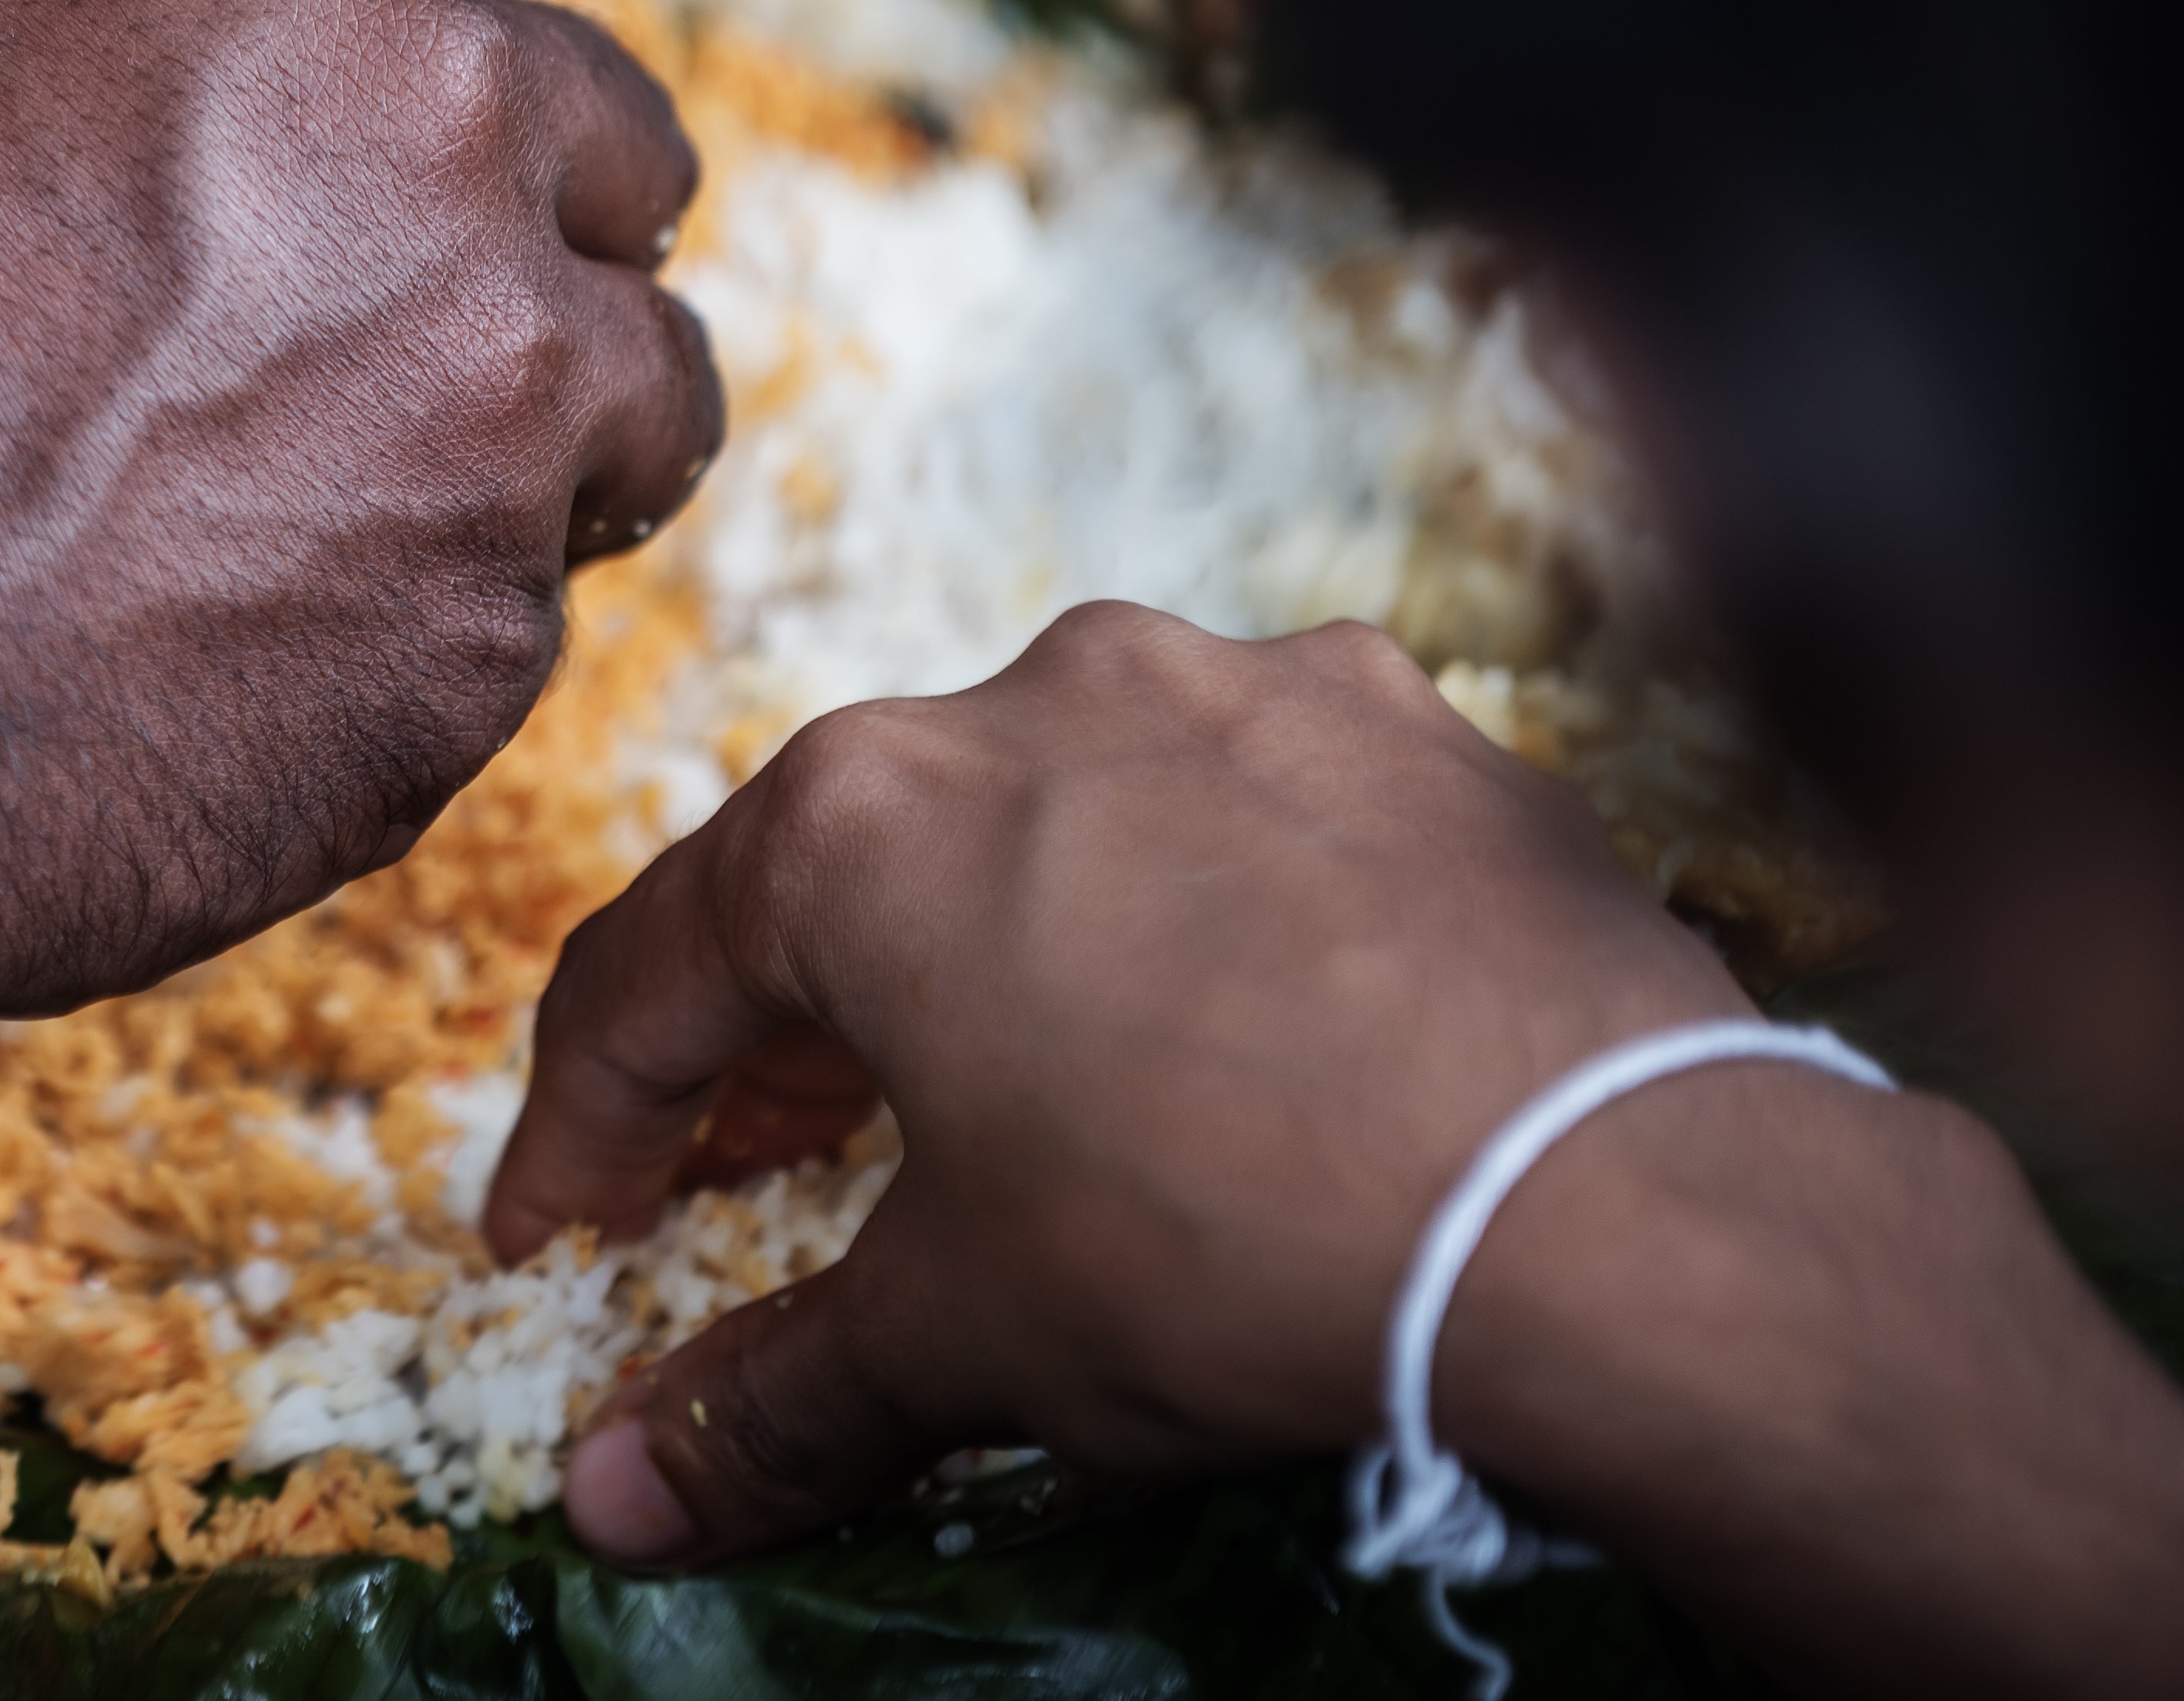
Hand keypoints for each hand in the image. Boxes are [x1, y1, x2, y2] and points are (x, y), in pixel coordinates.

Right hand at [0, 0, 724, 1029]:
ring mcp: (492, 339)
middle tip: (396, 378)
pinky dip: (419, 655)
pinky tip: (241, 697)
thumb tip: (203, 213)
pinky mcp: (497, 598)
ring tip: (355, 554)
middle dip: (514, 257)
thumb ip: (125, 101)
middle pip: (596, 149)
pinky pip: (528, 612)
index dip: (367, 134)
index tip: (289, 228)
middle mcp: (422, 67)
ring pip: (642, 387)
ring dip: (535, 460)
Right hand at [487, 604, 2183, 1695]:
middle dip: (800, 1028)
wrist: (1613, 1206)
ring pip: (1065, 809)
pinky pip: (1260, 806)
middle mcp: (1038, 696)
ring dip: (1011, 940)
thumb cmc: (1232, 1245)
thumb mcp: (970, 1339)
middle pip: (855, 863)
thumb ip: (775, 1401)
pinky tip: (1245, 1022)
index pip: (656, 969)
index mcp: (871, 819)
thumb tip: (620, 1494)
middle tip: (778, 1165)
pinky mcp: (1416, 723)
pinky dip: (1212, 908)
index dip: (589, 1122)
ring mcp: (1242, 688)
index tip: (570, 1231)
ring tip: (1024, 1081)